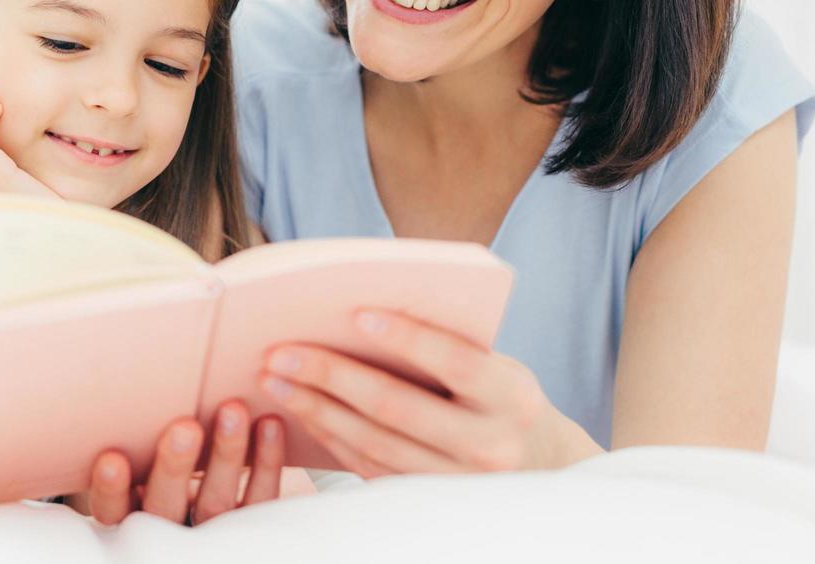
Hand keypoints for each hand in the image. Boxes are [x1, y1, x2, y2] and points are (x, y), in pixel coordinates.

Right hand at [80, 400, 285, 525]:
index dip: (110, 488)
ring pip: (216, 502)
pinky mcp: (253, 521)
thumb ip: (139, 424)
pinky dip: (266, 462)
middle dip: (175, 466)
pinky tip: (269, 424)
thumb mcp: (146, 443)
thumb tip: (131, 360)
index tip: (111, 458)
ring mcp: (213, 528)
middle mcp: (169, 523)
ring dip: (226, 453)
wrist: (230, 485)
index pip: (113, 508)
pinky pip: (260, 499)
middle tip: (186, 427)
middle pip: (165, 506)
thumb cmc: (171, 445)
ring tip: (233, 410)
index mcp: (133, 507)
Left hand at [259, 310, 602, 477]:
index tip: (354, 312)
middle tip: (280, 351)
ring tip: (275, 380)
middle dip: (332, 376)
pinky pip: (369, 468)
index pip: (455, 361)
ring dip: (316, 409)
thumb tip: (359, 310)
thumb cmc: (500, 394)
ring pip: (373, 442)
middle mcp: (490, 446)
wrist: (539, 466)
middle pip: (397, 407)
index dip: (406, 337)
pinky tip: (300, 411)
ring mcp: (459, 483)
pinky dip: (330, 437)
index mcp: (513, 397)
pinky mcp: (429, 503)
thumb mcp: (495, 363)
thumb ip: (447, 341)